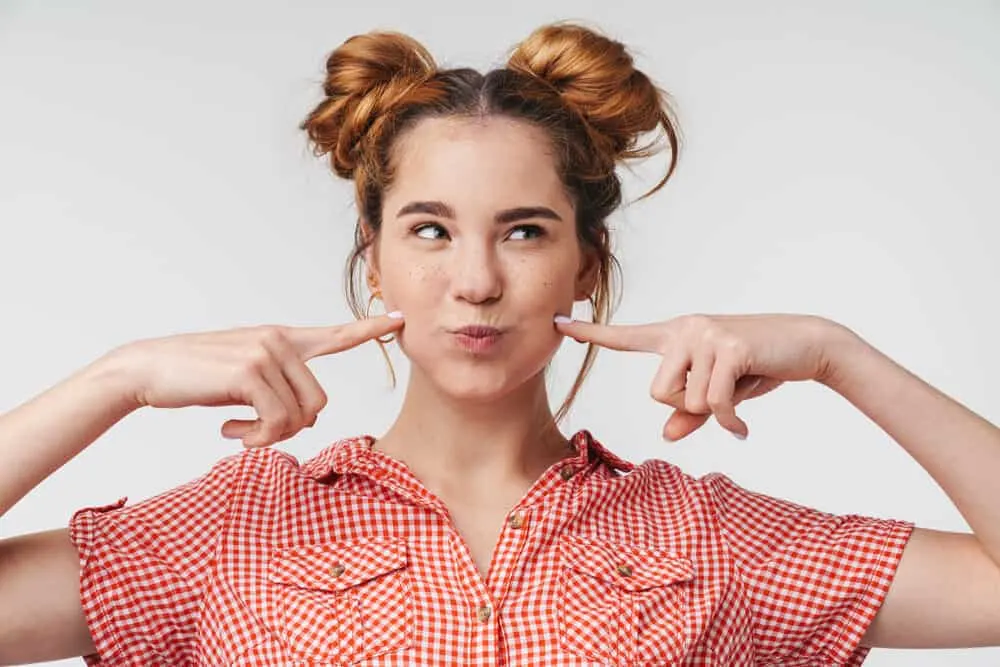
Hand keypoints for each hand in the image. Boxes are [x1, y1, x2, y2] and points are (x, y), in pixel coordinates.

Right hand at [110, 315, 403, 447]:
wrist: (148, 369)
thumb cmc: (197, 378)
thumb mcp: (246, 379)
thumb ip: (280, 389)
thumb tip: (308, 420)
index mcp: (282, 339)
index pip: (334, 335)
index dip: (368, 329)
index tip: (400, 320)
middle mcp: (279, 341)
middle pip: (319, 402)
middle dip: (291, 427)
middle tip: (256, 431)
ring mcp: (266, 353)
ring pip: (299, 416)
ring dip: (269, 436)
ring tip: (240, 429)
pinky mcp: (250, 371)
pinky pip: (276, 421)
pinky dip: (255, 438)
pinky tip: (229, 431)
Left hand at [555, 313, 850, 440]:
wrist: (806, 344)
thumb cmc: (757, 368)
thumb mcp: (718, 394)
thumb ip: (688, 414)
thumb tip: (665, 436)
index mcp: (675, 335)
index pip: (625, 337)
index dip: (590, 334)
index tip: (558, 324)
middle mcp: (685, 329)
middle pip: (657, 393)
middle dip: (688, 407)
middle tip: (719, 395)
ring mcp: (706, 335)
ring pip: (686, 401)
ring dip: (714, 411)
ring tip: (738, 392)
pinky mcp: (729, 347)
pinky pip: (713, 403)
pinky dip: (730, 421)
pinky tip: (744, 422)